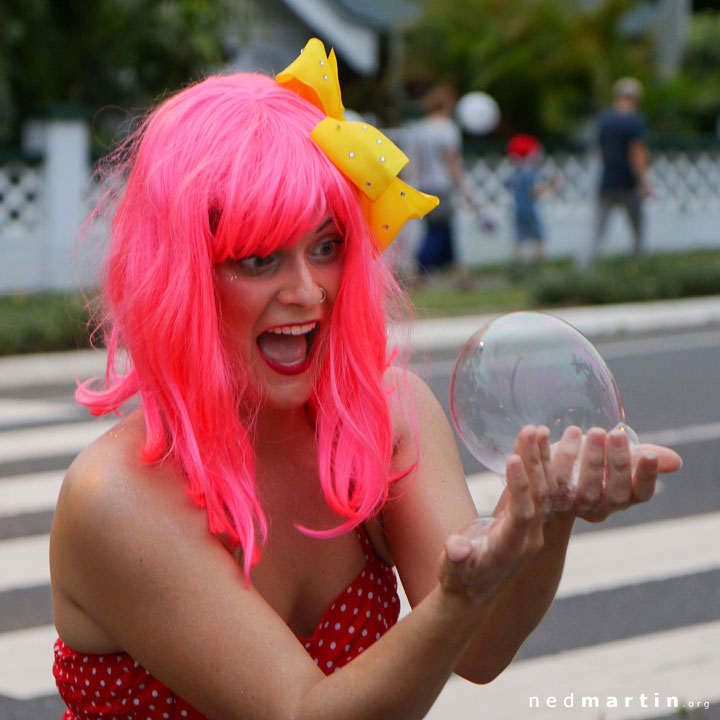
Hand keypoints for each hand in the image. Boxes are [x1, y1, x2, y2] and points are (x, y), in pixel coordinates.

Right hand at [439, 426, 550, 603]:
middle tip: (531, 430)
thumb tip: (456, 548)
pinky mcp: (530, 520)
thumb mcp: (452, 570)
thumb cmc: (458, 578)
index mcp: (511, 549)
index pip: (522, 514)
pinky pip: (539, 490)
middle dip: (534, 463)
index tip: (513, 457)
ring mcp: (533, 529)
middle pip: (538, 496)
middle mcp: (529, 538)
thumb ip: (455, 557)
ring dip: (540, 459)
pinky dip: (538, 466)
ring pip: (543, 490)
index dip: (519, 487)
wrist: (473, 593)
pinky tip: (537, 442)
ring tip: (538, 429)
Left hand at [558, 425, 680, 521]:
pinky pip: (556, 478)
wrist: (548, 472)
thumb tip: (676, 461)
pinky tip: (567, 432)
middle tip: (616, 435)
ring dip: (592, 459)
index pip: (641, 493)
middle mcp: (601, 506)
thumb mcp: (615, 456)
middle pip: (616, 491)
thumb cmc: (588, 460)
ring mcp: (575, 505)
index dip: (647, 476)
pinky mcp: (550, 495)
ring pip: (587, 488)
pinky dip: (561, 454)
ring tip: (595, 432)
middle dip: (618, 462)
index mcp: (623, 497)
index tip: (649, 454)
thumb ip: (639, 456)